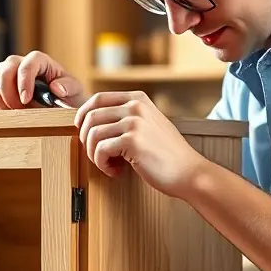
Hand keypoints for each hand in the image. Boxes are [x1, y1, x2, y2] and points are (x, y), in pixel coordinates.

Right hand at [0, 51, 85, 109]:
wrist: (57, 103)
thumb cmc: (67, 95)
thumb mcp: (74, 90)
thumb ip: (69, 86)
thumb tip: (56, 87)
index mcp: (39, 60)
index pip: (27, 64)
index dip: (24, 82)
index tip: (26, 101)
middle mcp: (18, 62)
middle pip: (4, 72)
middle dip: (10, 95)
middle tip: (20, 112)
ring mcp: (3, 72)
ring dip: (0, 101)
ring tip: (14, 113)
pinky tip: (2, 112)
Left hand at [75, 91, 205, 197]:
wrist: (189, 172)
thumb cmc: (168, 154)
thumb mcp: (149, 125)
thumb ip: (126, 118)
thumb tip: (93, 122)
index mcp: (138, 99)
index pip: (98, 98)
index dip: (83, 114)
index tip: (81, 128)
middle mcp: (135, 106)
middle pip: (91, 116)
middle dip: (86, 138)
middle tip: (97, 154)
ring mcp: (134, 122)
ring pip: (93, 134)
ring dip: (94, 154)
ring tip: (109, 164)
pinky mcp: (132, 141)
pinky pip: (100, 150)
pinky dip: (102, 164)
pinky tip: (116, 170)